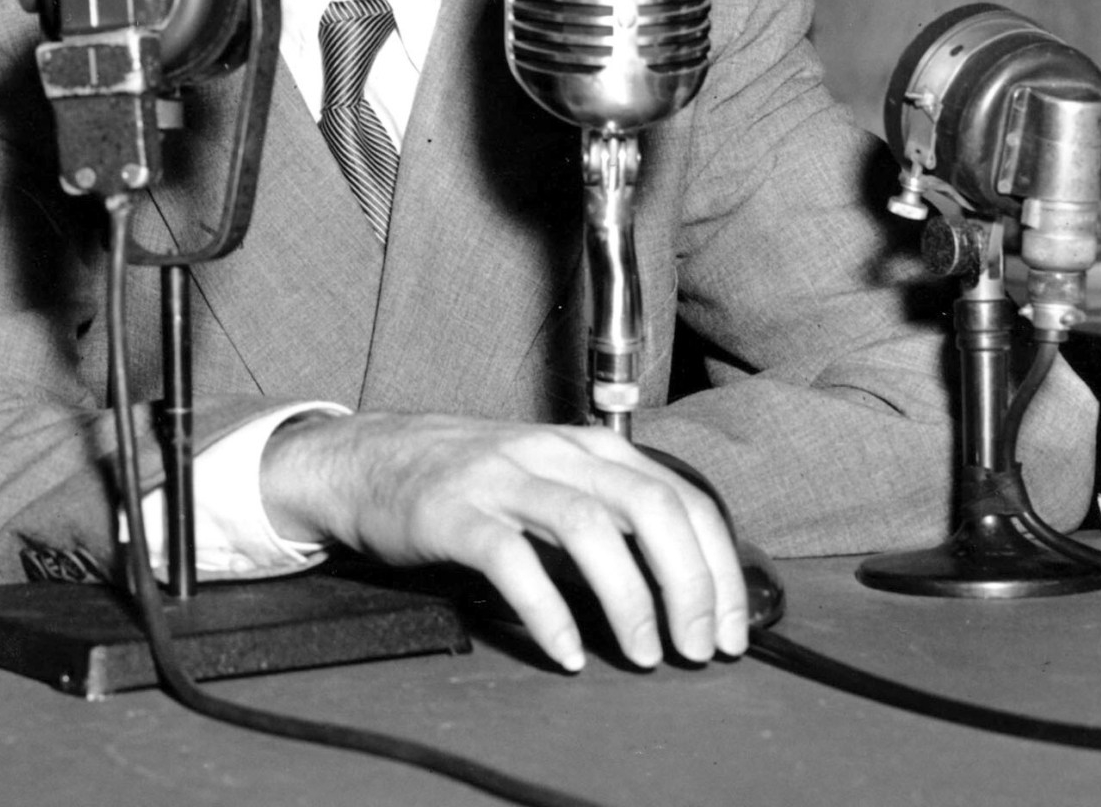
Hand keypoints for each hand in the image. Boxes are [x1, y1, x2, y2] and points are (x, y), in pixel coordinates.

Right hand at [259, 413, 748, 671]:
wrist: (369, 458)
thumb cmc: (470, 478)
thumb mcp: (552, 476)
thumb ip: (610, 511)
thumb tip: (684, 584)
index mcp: (590, 446)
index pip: (683, 497)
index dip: (719, 568)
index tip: (732, 628)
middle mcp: (554, 454)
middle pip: (650, 508)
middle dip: (690, 585)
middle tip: (699, 648)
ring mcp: (502, 479)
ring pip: (589, 529)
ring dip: (629, 600)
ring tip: (643, 654)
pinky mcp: (454, 513)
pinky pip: (513, 561)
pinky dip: (549, 612)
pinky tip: (566, 651)